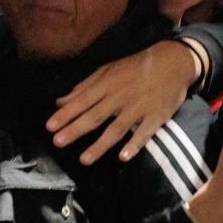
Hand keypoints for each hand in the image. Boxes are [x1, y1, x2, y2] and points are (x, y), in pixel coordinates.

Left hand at [46, 40, 195, 164]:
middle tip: (57, 142)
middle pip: (95, 116)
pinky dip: (134, 145)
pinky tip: (123, 157)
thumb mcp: (108, 70)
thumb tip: (60, 101)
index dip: (65, 115)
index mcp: (107, 84)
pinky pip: (144, 133)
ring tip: (84, 160)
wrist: (173, 62)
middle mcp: (120, 97)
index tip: (49, 127)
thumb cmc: (136, 67)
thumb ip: (84, 87)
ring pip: (116, 129)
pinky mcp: (156, 117)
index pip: (82, 101)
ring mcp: (138, 108)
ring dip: (100, 145)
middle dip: (75, 129)